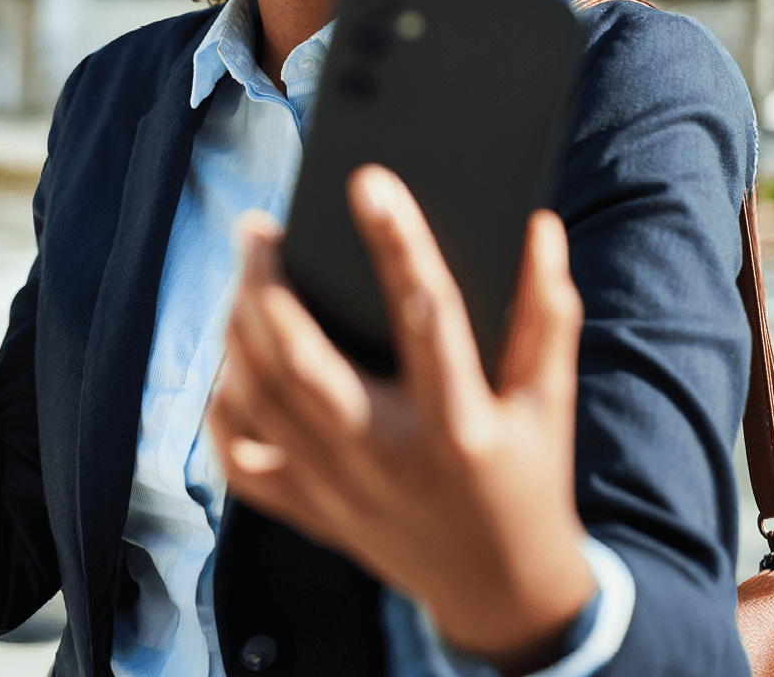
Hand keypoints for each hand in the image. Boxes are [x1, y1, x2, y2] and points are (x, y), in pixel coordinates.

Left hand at [206, 165, 596, 675]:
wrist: (501, 593)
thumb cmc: (528, 480)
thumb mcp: (549, 402)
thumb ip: (548, 314)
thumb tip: (542, 227)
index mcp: (457, 425)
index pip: (424, 313)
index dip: (398, 239)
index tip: (369, 180)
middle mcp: (386, 457)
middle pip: (300, 359)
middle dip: (266, 283)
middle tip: (259, 229)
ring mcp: (338, 490)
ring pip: (258, 396)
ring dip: (238, 327)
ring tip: (246, 275)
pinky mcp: (309, 512)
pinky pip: (239, 456)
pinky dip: (224, 403)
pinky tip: (233, 359)